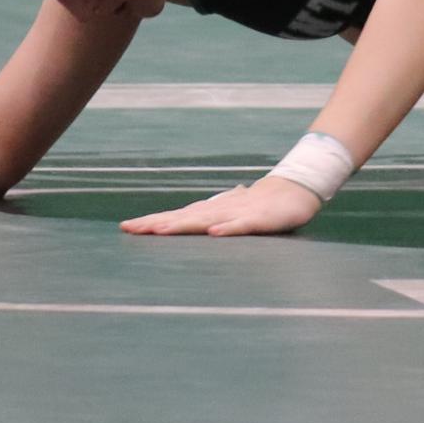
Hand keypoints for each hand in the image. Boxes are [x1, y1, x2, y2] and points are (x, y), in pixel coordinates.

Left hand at [120, 174, 323, 236]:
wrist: (295, 190)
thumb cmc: (262, 204)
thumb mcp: (233, 213)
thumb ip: (214, 217)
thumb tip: (198, 224)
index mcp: (213, 211)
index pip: (178, 216)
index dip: (154, 221)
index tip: (127, 227)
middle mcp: (220, 210)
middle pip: (185, 217)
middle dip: (158, 223)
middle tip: (131, 228)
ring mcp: (239, 213)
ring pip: (208, 220)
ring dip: (183, 225)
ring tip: (160, 230)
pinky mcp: (260, 219)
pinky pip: (243, 225)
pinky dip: (228, 228)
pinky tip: (214, 232)